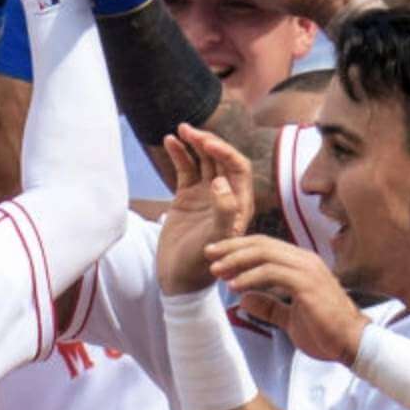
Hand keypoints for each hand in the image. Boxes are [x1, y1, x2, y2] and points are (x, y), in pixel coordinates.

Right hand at [157, 122, 254, 293]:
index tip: (207, 144)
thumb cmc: (200, 265)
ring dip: (194, 143)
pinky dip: (179, 154)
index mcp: (239, 205)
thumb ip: (223, 212)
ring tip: (180, 130)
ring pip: (203, 161)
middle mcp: (226, 197)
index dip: (225, 152)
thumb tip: (220, 182)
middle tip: (191, 132)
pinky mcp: (187, 197)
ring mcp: (206, 195)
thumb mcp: (215, 240)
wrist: (178, 279)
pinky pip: (185, 169)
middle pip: (221, 159)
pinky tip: (170, 141)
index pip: (238, 169)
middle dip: (208, 143)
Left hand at [206, 235, 367, 363]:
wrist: (352, 344)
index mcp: (301, 264)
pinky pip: (272, 272)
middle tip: (208, 254)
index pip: (264, 247)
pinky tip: (234, 286)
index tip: (215, 256)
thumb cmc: (325, 332)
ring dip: (236, 261)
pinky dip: (250, 277)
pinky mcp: (307, 283)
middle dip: (231, 248)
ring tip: (216, 271)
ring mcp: (307, 269)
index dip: (237, 249)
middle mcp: (304, 260)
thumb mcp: (289, 318)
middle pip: (261, 243)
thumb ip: (269, 306)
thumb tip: (244, 299)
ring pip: (264, 253)